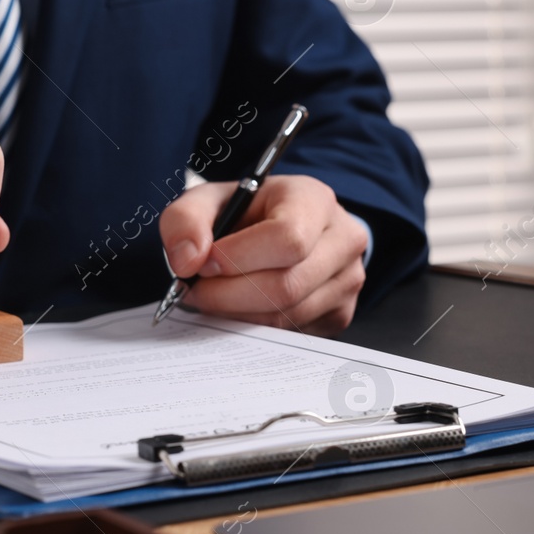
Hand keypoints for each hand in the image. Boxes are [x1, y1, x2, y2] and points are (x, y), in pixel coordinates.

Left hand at [159, 174, 367, 335]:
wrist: (284, 228)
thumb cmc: (249, 212)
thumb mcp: (210, 200)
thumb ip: (185, 220)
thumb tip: (188, 262)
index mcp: (313, 199)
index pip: (287, 238)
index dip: (237, 259)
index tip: (203, 264)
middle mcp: (343, 239)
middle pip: (286, 286)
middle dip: (227, 295)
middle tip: (196, 290)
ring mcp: (348, 280)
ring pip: (286, 316)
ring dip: (237, 314)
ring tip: (214, 295)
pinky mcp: (340, 314)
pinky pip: (292, 334)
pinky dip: (254, 327)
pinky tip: (239, 306)